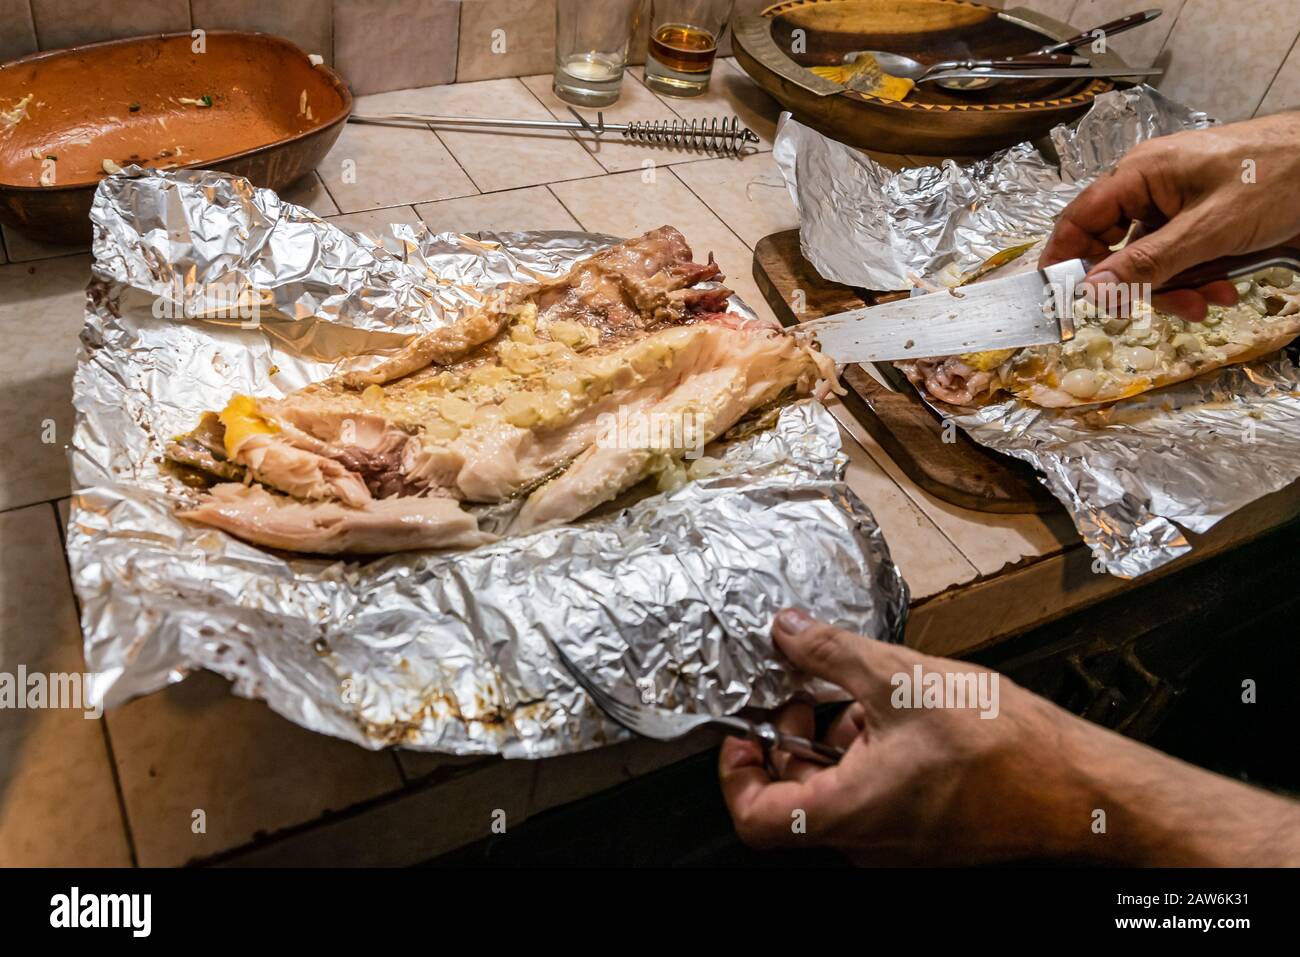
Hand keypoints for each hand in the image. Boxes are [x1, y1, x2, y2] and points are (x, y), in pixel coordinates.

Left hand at [719, 609, 1299, 864]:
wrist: (1083, 790)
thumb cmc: (1006, 749)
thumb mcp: (902, 678)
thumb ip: (830, 654)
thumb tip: (785, 630)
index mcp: (848, 812)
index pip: (755, 817)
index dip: (735, 770)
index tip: (746, 727)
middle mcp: (865, 841)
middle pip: (793, 797)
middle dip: (791, 738)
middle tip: (805, 691)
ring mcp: (897, 842)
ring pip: (836, 792)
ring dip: (835, 740)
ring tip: (865, 694)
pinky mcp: (925, 834)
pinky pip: (874, 797)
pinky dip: (871, 753)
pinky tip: (901, 713)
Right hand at [1040, 111, 1299, 320]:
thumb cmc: (1277, 176)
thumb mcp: (1211, 228)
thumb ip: (1149, 262)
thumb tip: (1093, 290)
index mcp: (1140, 174)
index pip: (1080, 219)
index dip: (1064, 259)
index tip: (1059, 298)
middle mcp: (1150, 189)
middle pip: (1116, 248)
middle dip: (1138, 285)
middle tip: (1157, 309)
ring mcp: (1176, 205)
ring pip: (1150, 262)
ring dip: (1176, 289)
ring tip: (1211, 301)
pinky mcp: (1199, 220)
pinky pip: (1180, 260)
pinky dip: (1197, 280)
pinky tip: (1224, 290)